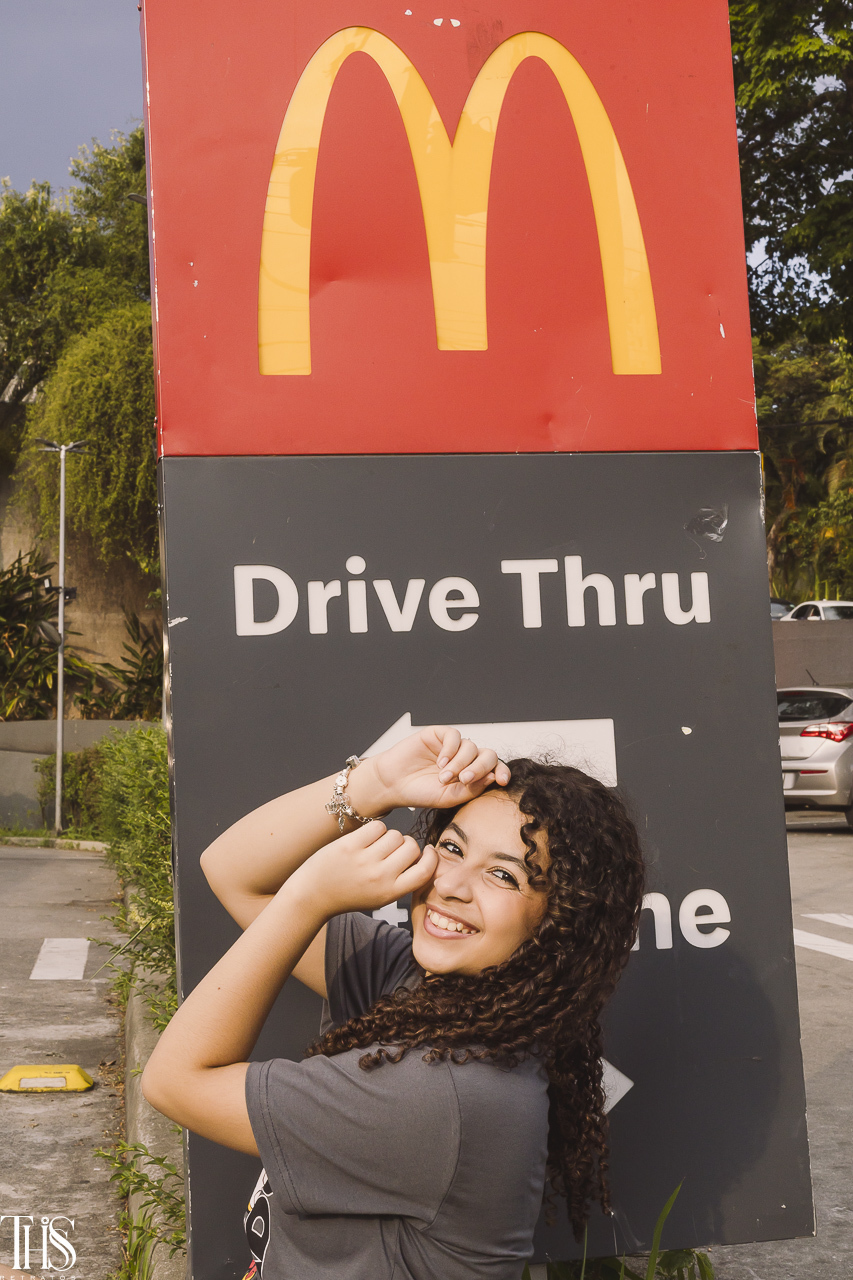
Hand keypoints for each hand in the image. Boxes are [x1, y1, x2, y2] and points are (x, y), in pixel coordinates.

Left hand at [289, 821, 437, 918]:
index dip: (431, 858)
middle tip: (393, 851)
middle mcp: (380, 877)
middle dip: (407, 845)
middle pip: (411, 847)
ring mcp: (365, 860)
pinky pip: (378, 826)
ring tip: (376, 847)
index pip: (424, 871)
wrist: (315, 894)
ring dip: (389, 837)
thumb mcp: (381, 897)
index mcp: (391, 892)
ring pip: (395, 835)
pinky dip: (375, 830)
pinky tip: (365, 840)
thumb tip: (423, 855)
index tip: (428, 851)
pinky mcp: (351, 845)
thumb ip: (403, 880)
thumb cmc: (350, 894)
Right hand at [351, 725, 510, 812]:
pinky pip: (454, 736)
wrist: (394, 784)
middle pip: (487, 755)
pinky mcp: (439, 735)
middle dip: (480, 767)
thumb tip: (494, 777)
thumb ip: (472, 789)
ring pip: (471, 747)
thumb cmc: (422, 792)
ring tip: (444, 777)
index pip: (495, 769)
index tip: (502, 781)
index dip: (502, 772)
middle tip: (465, 780)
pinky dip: (451, 750)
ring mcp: (453, 746)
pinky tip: (440, 763)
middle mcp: (466, 758)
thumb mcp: (450, 798)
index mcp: (473, 773)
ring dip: (460, 763)